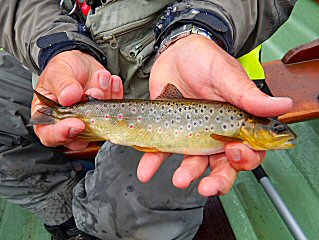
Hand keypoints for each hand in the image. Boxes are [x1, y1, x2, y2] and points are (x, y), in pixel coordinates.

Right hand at [32, 50, 122, 149]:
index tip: (78, 124)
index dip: (63, 134)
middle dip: (91, 117)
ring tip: (100, 80)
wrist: (80, 60)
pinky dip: (115, 94)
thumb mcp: (57, 72)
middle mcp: (69, 123)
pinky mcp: (105, 113)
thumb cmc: (63, 68)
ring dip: (104, 100)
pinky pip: (114, 111)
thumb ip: (62, 85)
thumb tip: (69, 97)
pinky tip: (109, 81)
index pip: (50, 135)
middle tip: (94, 93)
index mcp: (48, 117)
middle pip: (79, 137)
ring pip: (101, 124)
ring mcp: (89, 120)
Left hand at [137, 35, 292, 195]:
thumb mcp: (225, 75)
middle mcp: (216, 134)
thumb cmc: (205, 61)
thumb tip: (283, 105)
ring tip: (180, 180)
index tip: (234, 153)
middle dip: (217, 180)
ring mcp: (192, 135)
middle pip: (222, 166)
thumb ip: (248, 95)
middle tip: (208, 187)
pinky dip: (154, 163)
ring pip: (194, 163)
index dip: (244, 159)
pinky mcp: (170, 132)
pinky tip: (147, 171)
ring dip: (188, 174)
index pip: (248, 150)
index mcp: (235, 122)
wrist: (175, 52)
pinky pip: (163, 151)